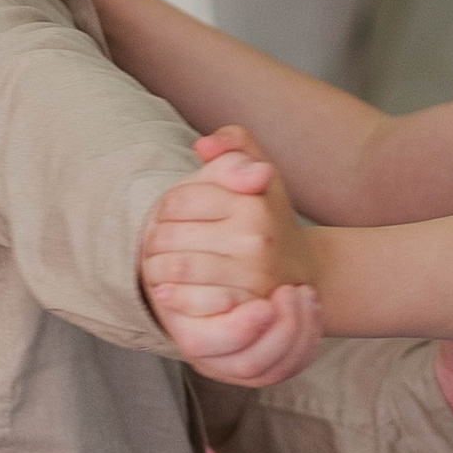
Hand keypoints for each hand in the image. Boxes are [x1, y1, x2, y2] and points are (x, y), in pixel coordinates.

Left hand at [141, 135, 320, 382]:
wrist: (296, 271)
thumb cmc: (266, 216)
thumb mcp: (260, 171)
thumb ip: (235, 144)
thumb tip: (203, 146)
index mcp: (253, 201)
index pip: (177, 201)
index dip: (167, 208)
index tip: (175, 216)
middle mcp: (256, 237)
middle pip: (169, 235)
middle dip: (155, 239)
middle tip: (160, 245)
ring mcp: (252, 275)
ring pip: (174, 267)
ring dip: (155, 269)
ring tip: (160, 266)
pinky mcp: (243, 307)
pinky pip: (189, 301)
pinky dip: (171, 297)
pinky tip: (168, 292)